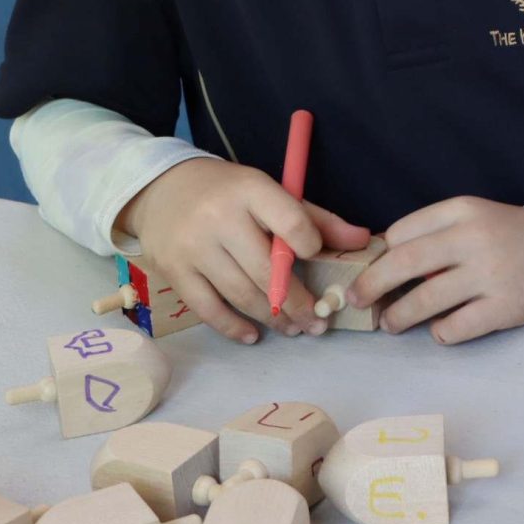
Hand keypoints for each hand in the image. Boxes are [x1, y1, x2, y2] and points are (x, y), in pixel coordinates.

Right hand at [122, 157, 373, 343]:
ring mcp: (193, 247)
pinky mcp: (173, 271)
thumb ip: (314, 219)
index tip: (318, 259)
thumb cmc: (227, 193)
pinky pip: (208, 309)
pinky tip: (254, 335)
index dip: (311, 246)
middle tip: (318, 323)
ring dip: (273, 318)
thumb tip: (362, 240)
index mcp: (250, 190)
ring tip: (294, 329)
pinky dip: (233, 327)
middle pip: (268, 270)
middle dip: (298, 303)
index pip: (291, 222)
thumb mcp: (269, 192)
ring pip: (241, 294)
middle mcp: (219, 218)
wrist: (161, 188)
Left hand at [348, 196, 523, 344]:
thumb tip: (382, 259)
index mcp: (462, 211)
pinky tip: (440, 330)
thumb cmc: (511, 235)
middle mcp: (473, 238)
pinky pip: (455, 328)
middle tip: (357, 300)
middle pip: (403, 263)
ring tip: (391, 324)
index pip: (401, 232)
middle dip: (370, 286)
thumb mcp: (474, 218)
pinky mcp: (505, 307)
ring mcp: (490, 274)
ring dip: (398, 317)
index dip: (379, 256)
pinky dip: (440, 333)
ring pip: (424, 301)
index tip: (370, 271)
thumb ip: (434, 232)